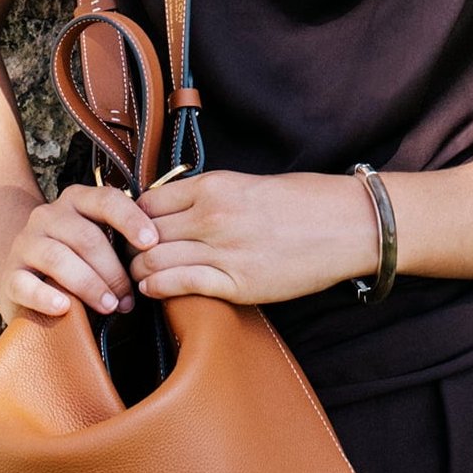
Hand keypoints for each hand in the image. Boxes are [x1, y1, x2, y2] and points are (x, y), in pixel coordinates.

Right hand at [0, 182, 160, 324]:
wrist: (25, 278)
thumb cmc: (78, 264)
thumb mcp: (101, 246)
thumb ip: (124, 246)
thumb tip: (164, 263)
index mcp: (76, 201)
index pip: (106, 200)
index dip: (131, 219)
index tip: (152, 243)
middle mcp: (48, 216)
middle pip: (85, 237)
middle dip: (113, 270)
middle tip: (130, 299)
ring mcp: (25, 244)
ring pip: (58, 258)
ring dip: (89, 285)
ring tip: (109, 306)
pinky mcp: (9, 276)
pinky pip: (25, 284)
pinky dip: (46, 296)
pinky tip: (64, 308)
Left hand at [129, 169, 380, 304]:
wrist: (350, 225)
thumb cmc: (303, 201)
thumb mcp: (247, 183)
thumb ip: (207, 194)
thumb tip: (170, 207)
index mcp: (213, 186)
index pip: (146, 202)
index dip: (130, 220)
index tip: (129, 232)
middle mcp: (212, 215)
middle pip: (143, 233)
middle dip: (127, 248)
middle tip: (122, 259)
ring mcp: (224, 250)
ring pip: (154, 261)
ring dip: (137, 272)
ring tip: (133, 278)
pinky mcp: (238, 283)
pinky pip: (180, 284)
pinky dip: (158, 287)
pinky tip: (152, 289)